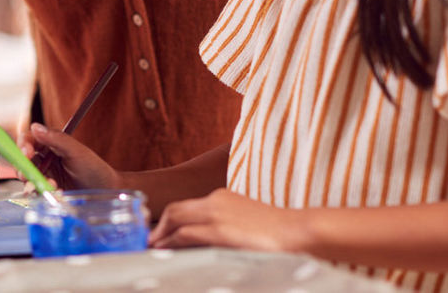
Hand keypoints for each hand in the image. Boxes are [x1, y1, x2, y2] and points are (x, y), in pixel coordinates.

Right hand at [25, 122, 118, 190]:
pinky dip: (43, 193)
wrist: (107, 191)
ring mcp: (45, 175)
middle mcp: (45, 159)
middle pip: (23, 160)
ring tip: (51, 186)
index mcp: (50, 144)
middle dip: (24, 168)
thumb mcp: (76, 151)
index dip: (23, 146)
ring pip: (28, 177)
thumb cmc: (94, 168)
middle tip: (29, 176)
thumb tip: (36, 127)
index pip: (28, 140)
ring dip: (35, 182)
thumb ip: (56, 139)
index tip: (27, 153)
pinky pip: (37, 192)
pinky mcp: (47, 191)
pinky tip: (58, 193)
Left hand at [149, 188, 309, 252]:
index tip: (160, 233)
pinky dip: (170, 241)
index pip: (186, 206)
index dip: (169, 220)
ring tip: (151, 248)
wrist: (299, 232)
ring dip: (160, 235)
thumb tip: (214, 241)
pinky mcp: (219, 229)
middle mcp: (215, 200)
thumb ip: (226, 227)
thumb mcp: (247, 223)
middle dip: (158, 226)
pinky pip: (186, 234)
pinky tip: (164, 250)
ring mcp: (216, 213)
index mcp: (222, 196)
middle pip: (175, 209)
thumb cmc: (278, 232)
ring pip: (175, 219)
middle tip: (149, 242)